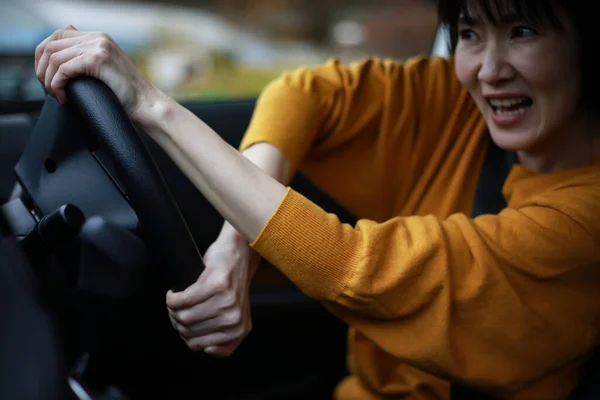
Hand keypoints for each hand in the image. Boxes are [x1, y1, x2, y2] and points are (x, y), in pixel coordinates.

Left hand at [34, 25, 155, 123]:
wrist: (147, 105)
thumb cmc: (127, 96)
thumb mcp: (105, 70)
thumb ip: (86, 58)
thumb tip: (61, 56)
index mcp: (98, 37)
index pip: (57, 36)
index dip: (43, 57)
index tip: (46, 78)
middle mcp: (97, 37)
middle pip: (51, 44)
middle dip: (42, 69)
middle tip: (48, 89)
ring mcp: (98, 46)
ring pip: (54, 58)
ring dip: (48, 80)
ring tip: (57, 95)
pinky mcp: (97, 59)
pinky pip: (63, 69)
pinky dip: (57, 85)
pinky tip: (64, 97)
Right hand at [166, 230, 259, 356]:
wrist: (239, 254)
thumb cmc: (231, 284)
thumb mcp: (233, 315)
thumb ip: (224, 338)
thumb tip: (207, 350)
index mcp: (239, 330)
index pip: (198, 345)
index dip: (183, 334)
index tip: (182, 320)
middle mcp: (234, 319)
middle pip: (188, 330)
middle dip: (175, 319)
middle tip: (176, 307)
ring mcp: (226, 303)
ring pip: (183, 316)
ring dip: (172, 308)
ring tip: (175, 300)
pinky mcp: (215, 286)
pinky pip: (182, 300)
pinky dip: (173, 297)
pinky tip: (174, 292)